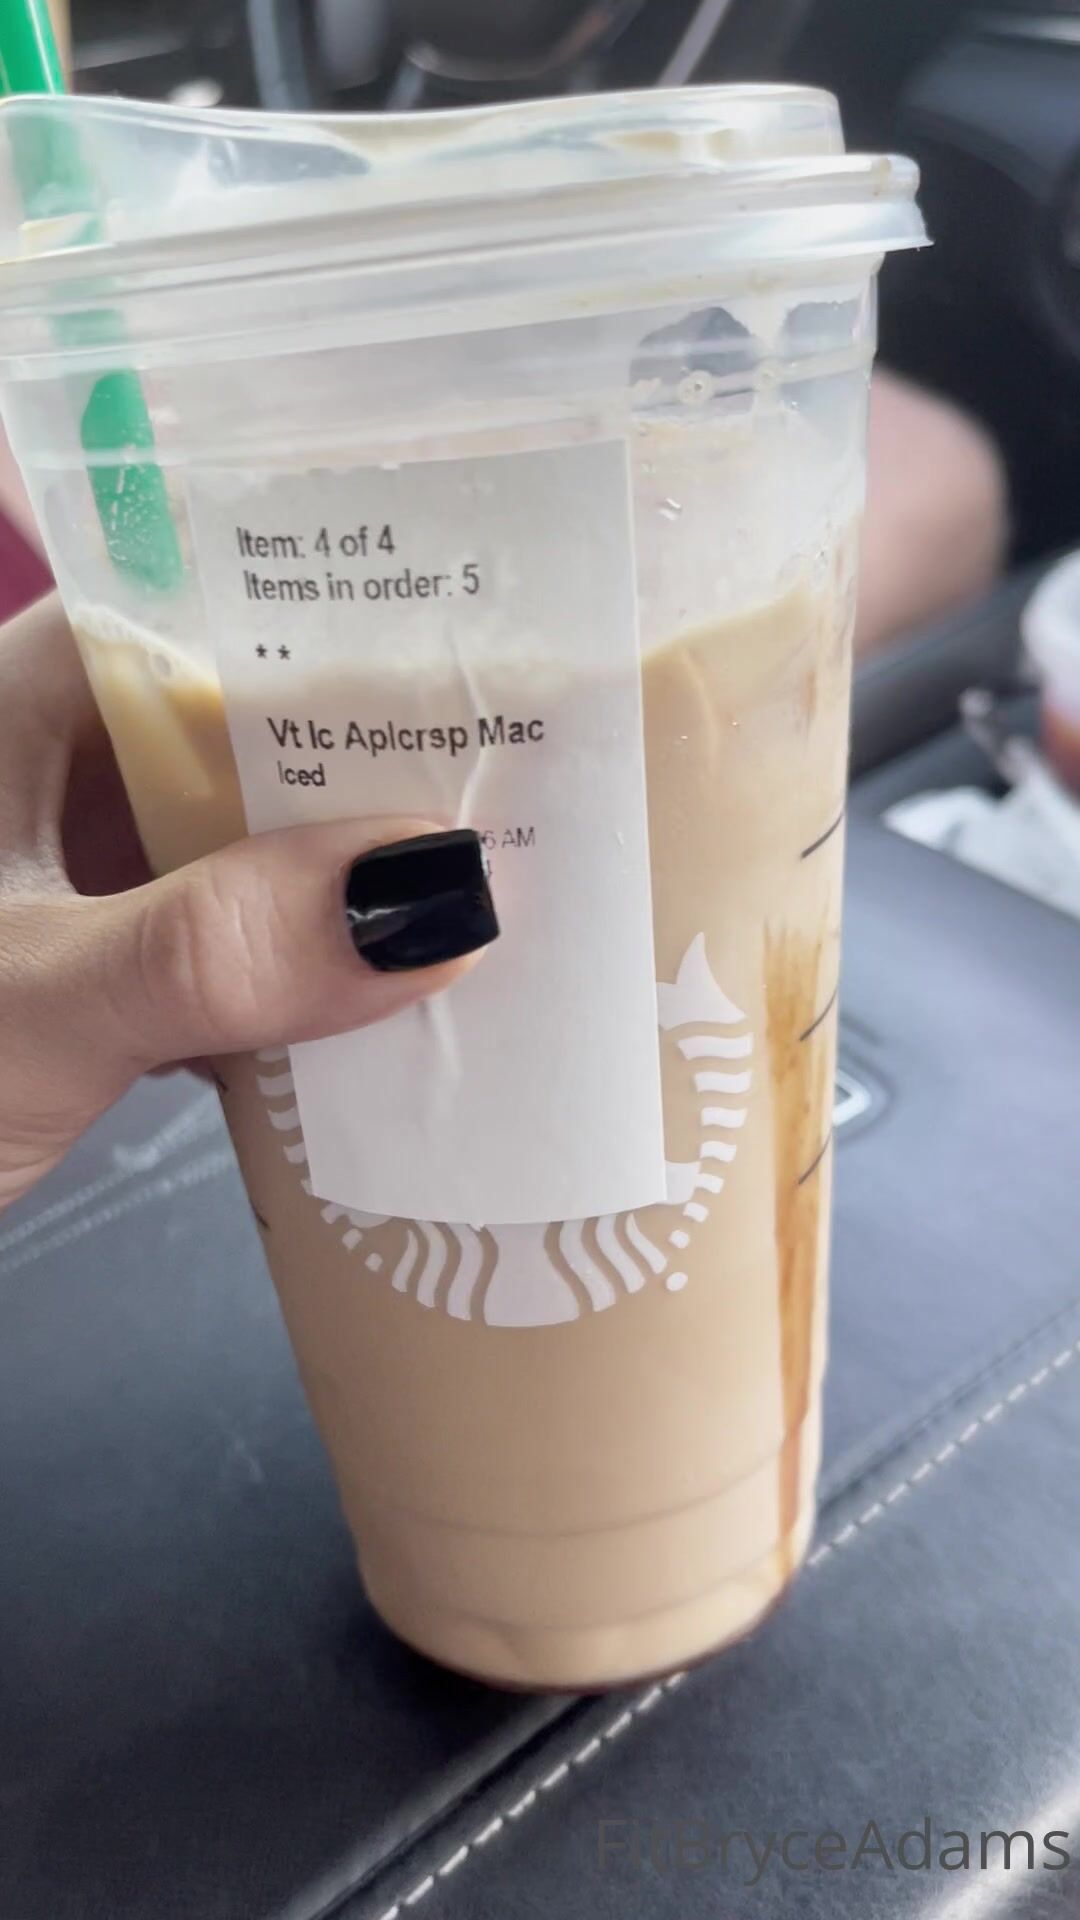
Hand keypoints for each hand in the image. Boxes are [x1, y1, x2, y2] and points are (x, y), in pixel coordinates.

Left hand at [0, 596, 496, 1212]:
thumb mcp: (34, 998)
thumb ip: (222, 947)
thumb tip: (451, 894)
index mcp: (28, 701)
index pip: (223, 608)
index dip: (366, 622)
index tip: (514, 661)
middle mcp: (69, 767)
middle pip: (266, 733)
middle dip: (397, 768)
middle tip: (568, 791)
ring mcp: (93, 875)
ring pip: (265, 847)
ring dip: (369, 886)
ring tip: (534, 892)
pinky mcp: (112, 974)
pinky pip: (247, 947)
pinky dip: (321, 976)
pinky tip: (420, 1005)